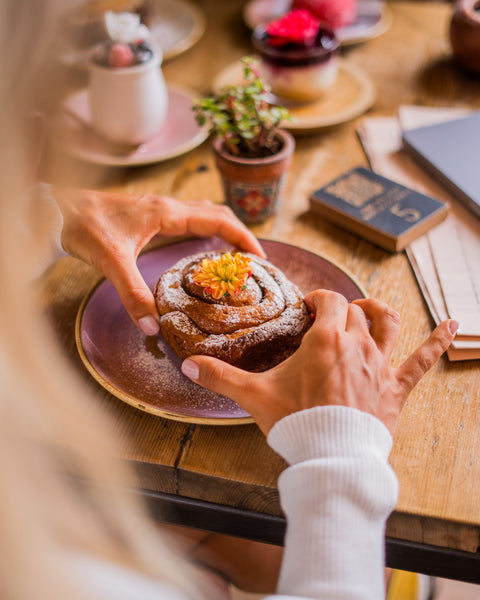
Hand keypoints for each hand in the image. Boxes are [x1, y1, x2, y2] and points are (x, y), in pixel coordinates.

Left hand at [55, 189, 264, 334]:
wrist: (57, 210)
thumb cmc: (85, 227)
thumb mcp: (111, 262)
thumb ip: (132, 295)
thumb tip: (153, 327)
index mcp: (167, 213)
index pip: (218, 220)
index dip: (243, 238)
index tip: (260, 257)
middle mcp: (167, 207)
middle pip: (217, 213)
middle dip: (239, 234)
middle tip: (253, 260)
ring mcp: (158, 208)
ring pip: (203, 212)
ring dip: (223, 229)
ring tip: (234, 255)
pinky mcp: (149, 214)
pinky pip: (188, 218)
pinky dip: (204, 230)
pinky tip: (200, 248)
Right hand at [181, 290, 457, 434]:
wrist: (331, 460)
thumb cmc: (295, 424)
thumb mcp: (254, 397)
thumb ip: (219, 377)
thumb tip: (186, 365)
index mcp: (326, 339)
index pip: (328, 300)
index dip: (317, 299)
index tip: (306, 308)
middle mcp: (357, 345)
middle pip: (354, 311)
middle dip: (340, 309)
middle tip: (325, 321)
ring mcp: (380, 365)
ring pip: (388, 324)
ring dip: (379, 311)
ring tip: (369, 309)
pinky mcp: (395, 387)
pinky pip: (421, 361)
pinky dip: (438, 342)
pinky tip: (454, 326)